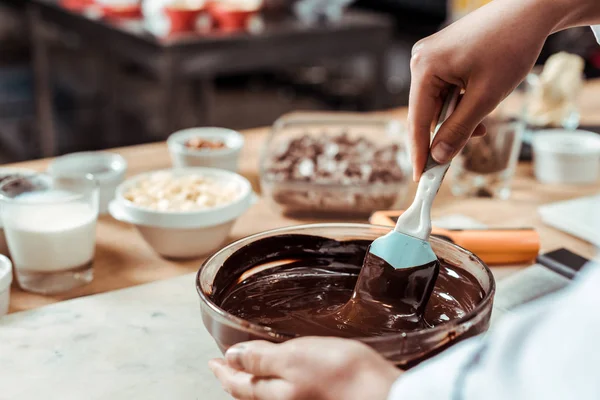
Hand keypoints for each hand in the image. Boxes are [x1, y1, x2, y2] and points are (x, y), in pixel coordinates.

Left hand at [209, 337, 401, 399]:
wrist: (381, 392)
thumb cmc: (340, 374)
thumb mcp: (292, 357)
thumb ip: (260, 358)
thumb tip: (231, 357)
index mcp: (273, 395)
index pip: (238, 384)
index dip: (223, 370)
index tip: (212, 361)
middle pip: (250, 393)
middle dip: (235, 379)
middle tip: (224, 367)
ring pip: (267, 395)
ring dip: (254, 381)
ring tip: (247, 371)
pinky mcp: (318, 398)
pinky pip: (285, 394)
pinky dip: (275, 383)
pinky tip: (282, 376)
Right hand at [408, 0, 565, 178]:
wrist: (529, 11)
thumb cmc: (510, 45)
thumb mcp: (485, 97)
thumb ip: (459, 130)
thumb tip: (439, 156)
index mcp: (424, 68)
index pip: (417, 120)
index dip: (419, 152)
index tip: (421, 177)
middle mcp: (421, 61)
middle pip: (425, 113)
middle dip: (444, 133)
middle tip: (457, 155)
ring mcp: (431, 57)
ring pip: (437, 103)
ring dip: (456, 118)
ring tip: (481, 121)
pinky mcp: (443, 57)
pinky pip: (444, 90)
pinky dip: (459, 104)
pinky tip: (477, 104)